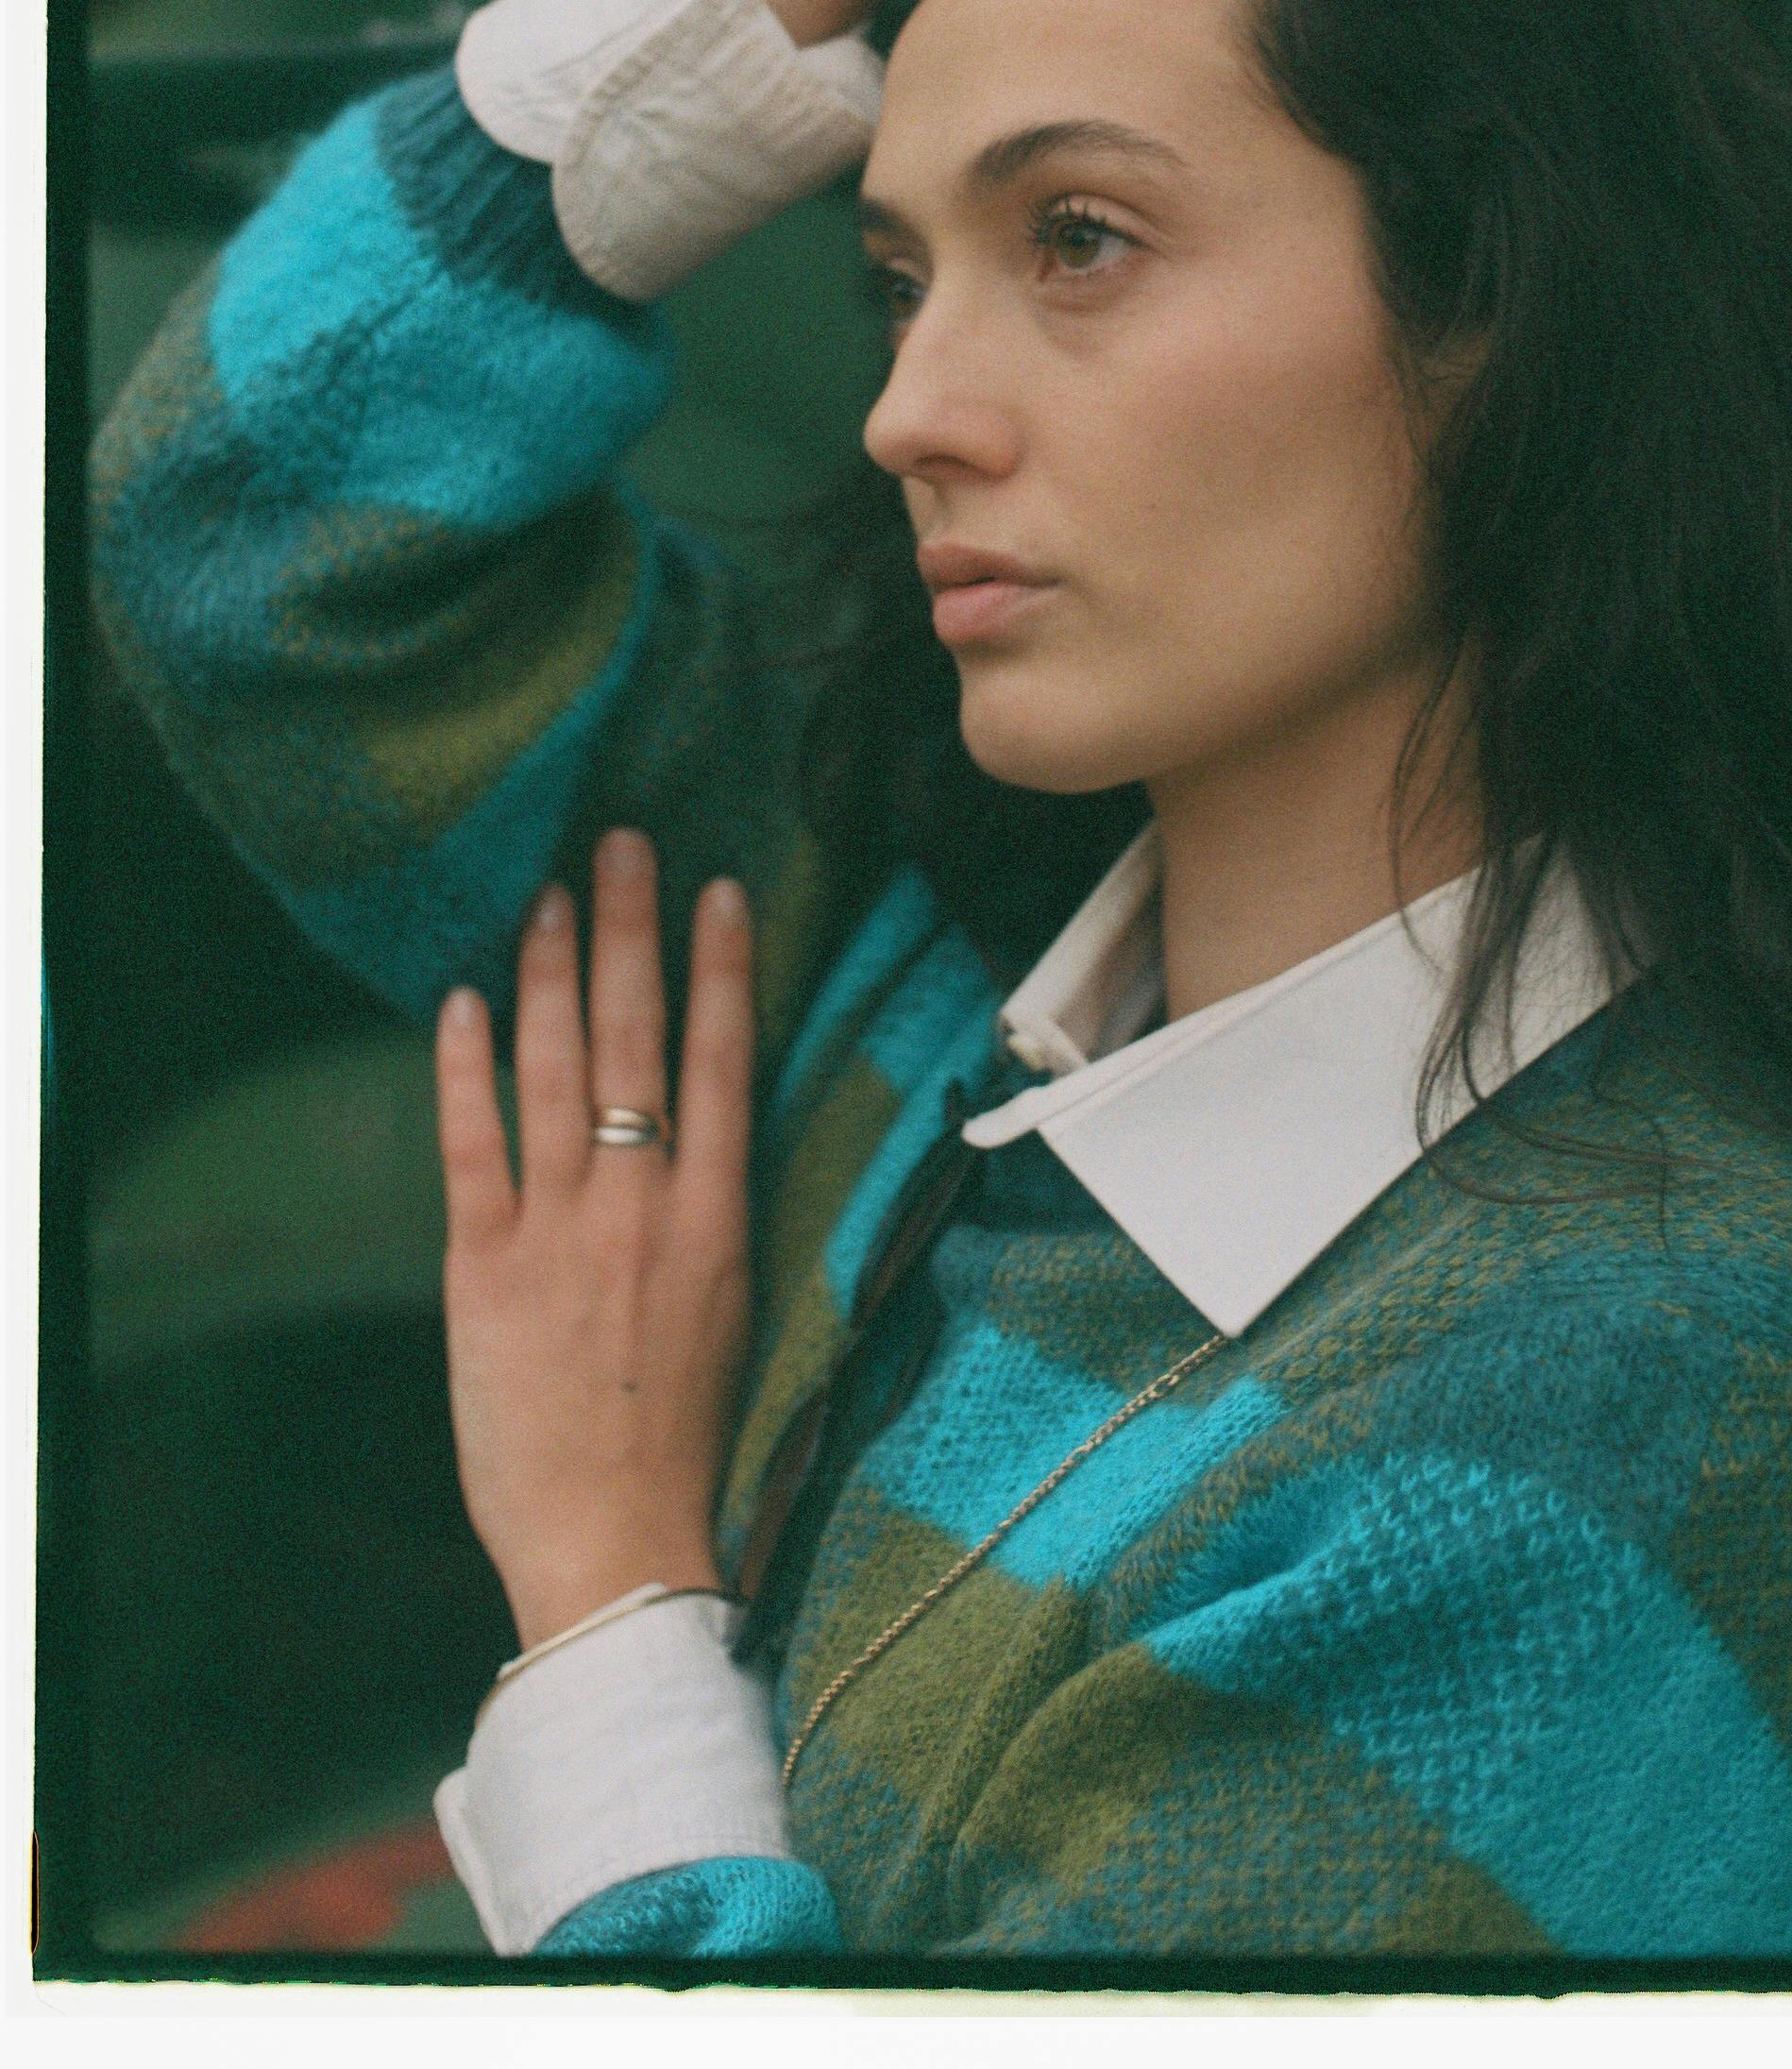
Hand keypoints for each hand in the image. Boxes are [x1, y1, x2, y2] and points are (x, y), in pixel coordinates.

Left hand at [435, 830, 754, 1651]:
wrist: (615, 1544)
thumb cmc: (686, 1440)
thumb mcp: (734, 1310)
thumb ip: (713, 1215)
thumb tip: (703, 1132)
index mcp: (717, 1220)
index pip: (722, 1061)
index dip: (721, 968)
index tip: (719, 889)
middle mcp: (641, 1207)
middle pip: (637, 1039)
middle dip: (629, 932)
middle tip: (620, 845)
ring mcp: (560, 1232)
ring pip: (557, 1071)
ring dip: (551, 973)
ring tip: (548, 896)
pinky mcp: (483, 1270)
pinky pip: (472, 1145)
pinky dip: (466, 1069)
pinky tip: (460, 1002)